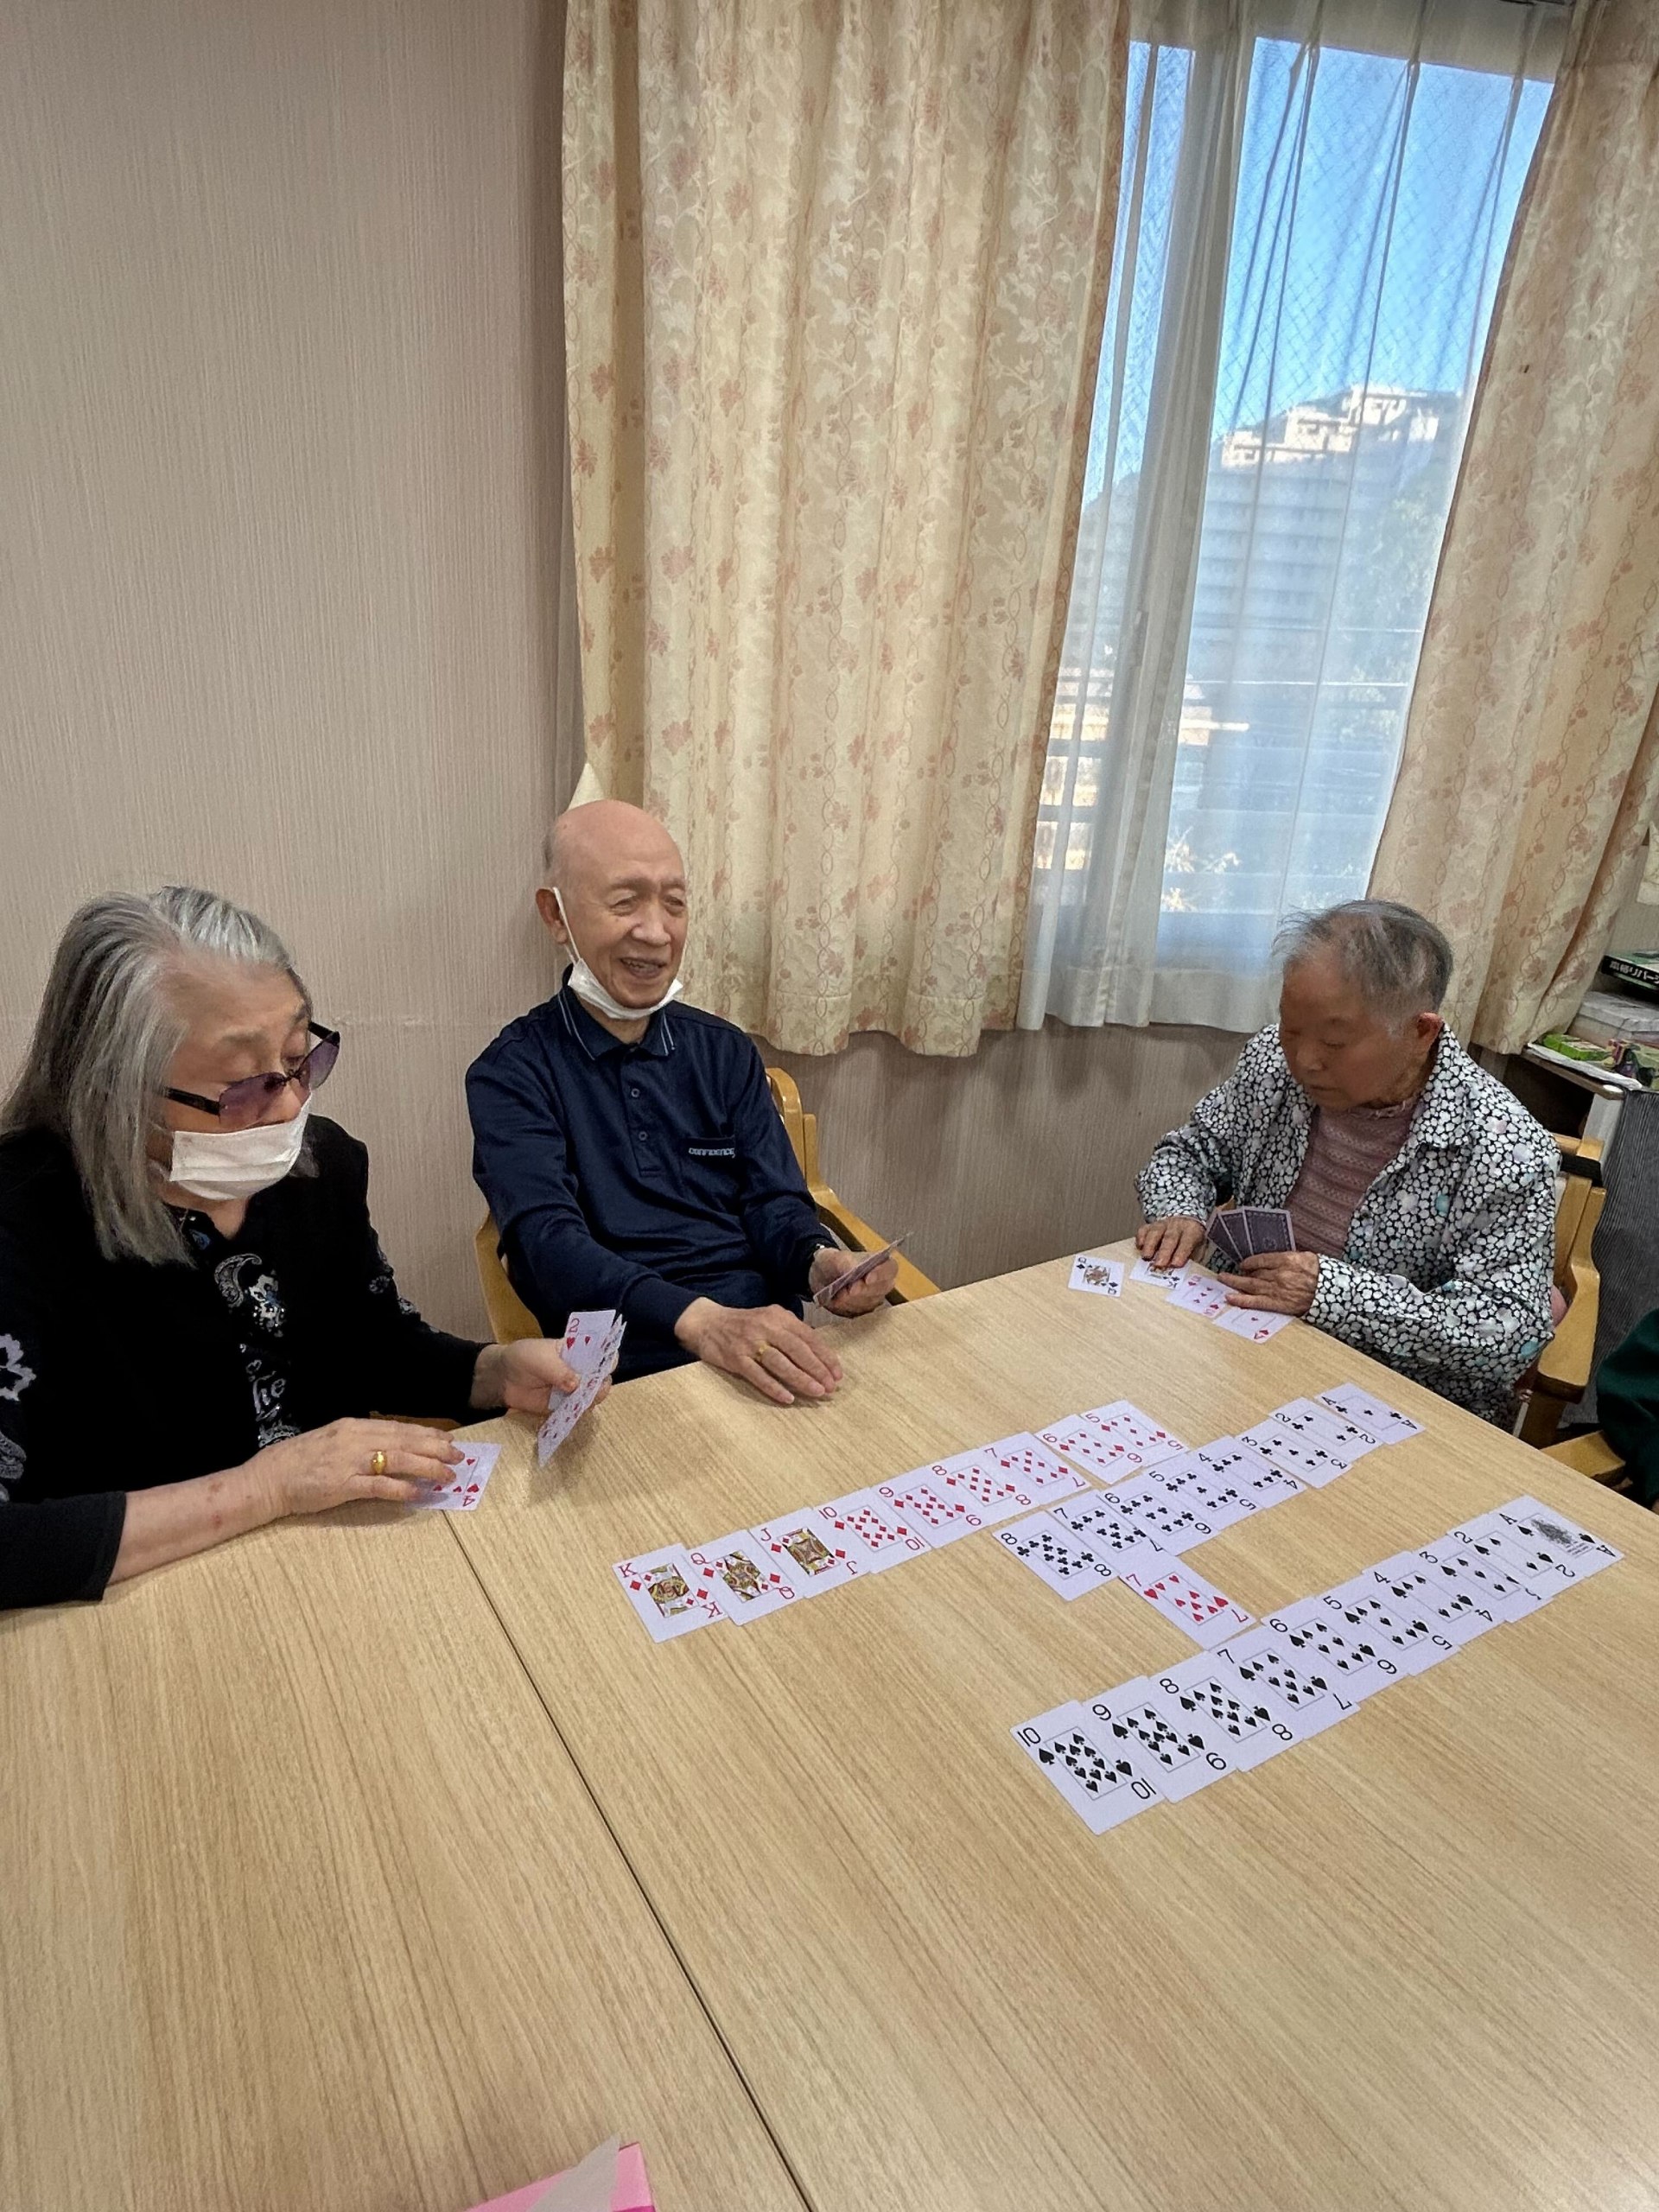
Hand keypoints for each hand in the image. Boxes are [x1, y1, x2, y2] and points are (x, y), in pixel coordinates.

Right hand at [249, 1417, 461, 1514]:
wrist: (269, 1478)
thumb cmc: (300, 1461)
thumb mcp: (333, 1440)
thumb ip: (360, 1442)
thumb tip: (391, 1448)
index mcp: (353, 1426)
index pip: (399, 1427)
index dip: (427, 1434)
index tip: (448, 1439)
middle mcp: (355, 1439)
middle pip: (404, 1440)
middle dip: (436, 1448)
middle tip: (459, 1456)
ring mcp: (349, 1462)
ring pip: (398, 1459)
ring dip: (427, 1467)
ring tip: (448, 1475)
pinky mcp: (342, 1485)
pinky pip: (378, 1486)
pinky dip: (401, 1488)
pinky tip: (419, 1493)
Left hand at [471, 1337, 597, 1414]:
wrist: (502, 1378)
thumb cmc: (523, 1358)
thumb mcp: (540, 1358)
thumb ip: (559, 1371)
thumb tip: (578, 1385)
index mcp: (579, 1351)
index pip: (602, 1353)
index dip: (608, 1359)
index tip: (606, 1365)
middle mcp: (581, 1371)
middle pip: (602, 1378)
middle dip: (601, 1384)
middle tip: (592, 1388)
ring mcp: (573, 1390)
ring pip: (592, 1397)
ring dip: (590, 1400)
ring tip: (579, 1400)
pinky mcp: (563, 1407)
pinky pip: (576, 1412)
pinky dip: (576, 1413)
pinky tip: (571, 1412)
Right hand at [674, 1298, 843, 1406]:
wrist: (708, 1323)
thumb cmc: (746, 1325)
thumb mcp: (770, 1320)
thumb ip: (792, 1333)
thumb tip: (820, 1356)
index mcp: (778, 1317)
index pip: (808, 1337)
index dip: (825, 1356)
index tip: (837, 1374)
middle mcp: (766, 1327)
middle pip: (797, 1350)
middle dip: (817, 1369)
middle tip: (830, 1387)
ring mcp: (749, 1343)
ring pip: (780, 1363)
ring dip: (800, 1379)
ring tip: (816, 1392)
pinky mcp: (735, 1358)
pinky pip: (757, 1375)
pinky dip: (773, 1387)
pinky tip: (787, 1398)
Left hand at [809, 1244, 898, 1315]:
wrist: (822, 1277)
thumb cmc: (832, 1263)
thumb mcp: (835, 1257)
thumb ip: (846, 1263)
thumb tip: (855, 1269)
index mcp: (879, 1263)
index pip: (890, 1268)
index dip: (881, 1274)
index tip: (867, 1278)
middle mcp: (881, 1282)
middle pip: (882, 1288)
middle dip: (864, 1290)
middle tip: (849, 1289)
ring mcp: (874, 1298)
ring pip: (869, 1303)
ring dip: (852, 1299)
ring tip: (839, 1293)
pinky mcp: (863, 1311)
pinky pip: (859, 1312)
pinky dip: (846, 1307)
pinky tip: (837, 1300)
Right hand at [1135, 1215, 1206, 1268]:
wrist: (1185, 1222)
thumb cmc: (1191, 1240)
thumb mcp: (1198, 1248)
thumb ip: (1193, 1258)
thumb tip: (1187, 1273)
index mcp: (1192, 1230)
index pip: (1187, 1241)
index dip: (1182, 1252)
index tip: (1176, 1264)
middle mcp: (1177, 1226)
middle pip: (1170, 1237)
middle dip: (1164, 1252)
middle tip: (1159, 1264)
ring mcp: (1163, 1224)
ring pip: (1155, 1232)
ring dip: (1150, 1245)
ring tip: (1146, 1257)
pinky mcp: (1151, 1226)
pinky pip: (1144, 1230)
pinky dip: (1141, 1238)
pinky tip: (1139, 1247)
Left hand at [1217, 1251, 1321, 1316]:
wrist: (1332, 1291)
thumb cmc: (1321, 1273)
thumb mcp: (1306, 1257)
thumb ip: (1288, 1257)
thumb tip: (1275, 1260)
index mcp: (1285, 1260)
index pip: (1260, 1259)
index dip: (1249, 1262)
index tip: (1244, 1265)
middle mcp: (1277, 1274)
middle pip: (1253, 1274)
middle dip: (1239, 1274)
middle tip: (1225, 1274)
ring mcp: (1276, 1289)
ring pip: (1250, 1286)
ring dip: (1234, 1283)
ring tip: (1223, 1281)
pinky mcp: (1278, 1303)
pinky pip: (1256, 1302)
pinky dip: (1241, 1300)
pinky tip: (1230, 1298)